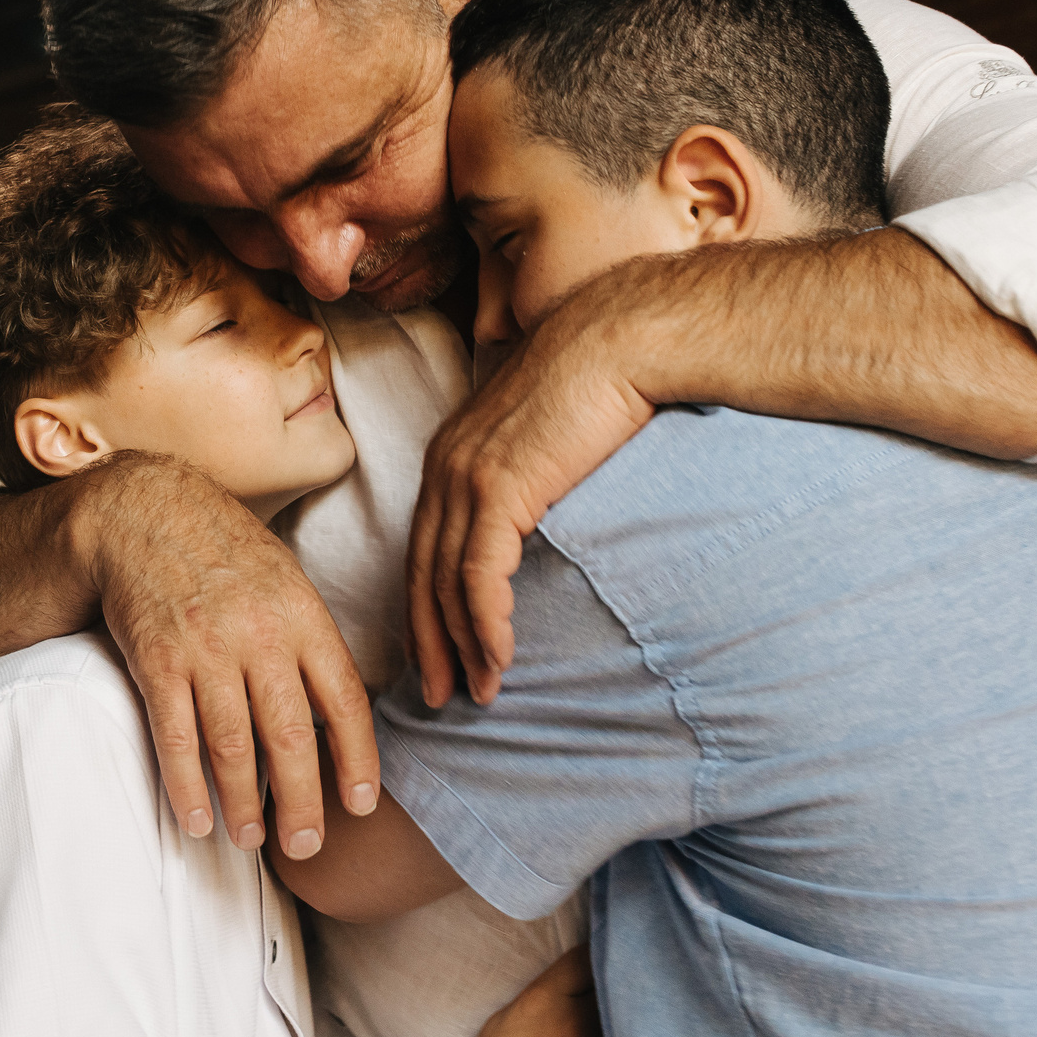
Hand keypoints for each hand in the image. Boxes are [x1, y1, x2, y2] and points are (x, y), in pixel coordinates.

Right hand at [80, 455, 379, 856]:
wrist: (144, 510)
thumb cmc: (223, 551)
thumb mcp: (286, 581)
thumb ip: (313, 641)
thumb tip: (342, 712)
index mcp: (303, 615)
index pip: (346, 701)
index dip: (357, 759)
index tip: (362, 804)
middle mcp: (261, 635)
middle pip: (292, 736)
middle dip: (304, 803)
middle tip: (306, 846)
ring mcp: (206, 648)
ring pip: (234, 746)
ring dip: (245, 804)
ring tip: (251, 839)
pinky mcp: (157, 659)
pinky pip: (176, 736)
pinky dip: (187, 786)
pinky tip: (196, 818)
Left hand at [407, 302, 651, 706]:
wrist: (616, 340)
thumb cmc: (596, 383)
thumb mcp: (543, 436)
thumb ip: (526, 475)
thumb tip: (536, 514)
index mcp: (449, 456)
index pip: (422, 546)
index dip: (424, 606)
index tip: (435, 654)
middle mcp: (443, 468)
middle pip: (420, 573)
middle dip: (428, 641)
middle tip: (438, 696)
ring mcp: (464, 479)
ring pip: (445, 583)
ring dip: (461, 645)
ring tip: (479, 692)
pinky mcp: (497, 490)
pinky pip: (478, 576)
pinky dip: (486, 624)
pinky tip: (500, 658)